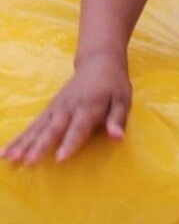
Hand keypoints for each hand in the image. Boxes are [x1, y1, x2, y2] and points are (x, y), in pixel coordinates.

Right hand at [1, 54, 131, 165]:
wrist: (98, 61)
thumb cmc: (113, 84)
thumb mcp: (123, 99)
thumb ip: (118, 119)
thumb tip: (117, 138)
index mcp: (89, 106)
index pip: (79, 127)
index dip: (70, 142)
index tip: (60, 158)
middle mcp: (69, 107)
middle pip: (53, 128)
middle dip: (40, 146)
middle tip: (28, 162)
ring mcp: (55, 108)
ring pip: (37, 127)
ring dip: (23, 143)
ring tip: (9, 159)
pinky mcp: (48, 109)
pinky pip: (32, 125)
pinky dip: (18, 138)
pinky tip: (5, 152)